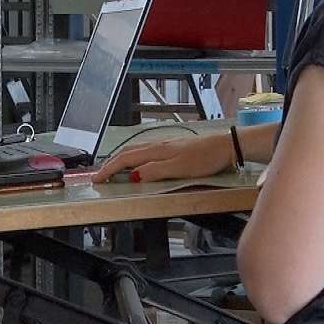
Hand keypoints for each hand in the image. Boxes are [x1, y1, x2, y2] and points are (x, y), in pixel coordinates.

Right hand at [92, 134, 233, 182]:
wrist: (226, 146)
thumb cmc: (205, 158)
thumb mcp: (179, 169)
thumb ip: (155, 171)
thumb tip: (132, 175)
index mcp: (157, 151)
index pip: (126, 159)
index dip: (110, 168)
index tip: (98, 178)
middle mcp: (158, 145)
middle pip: (128, 152)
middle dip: (111, 163)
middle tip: (100, 174)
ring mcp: (166, 145)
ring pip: (136, 150)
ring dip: (121, 159)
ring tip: (113, 167)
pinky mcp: (173, 147)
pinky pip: (145, 151)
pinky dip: (134, 157)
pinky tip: (138, 161)